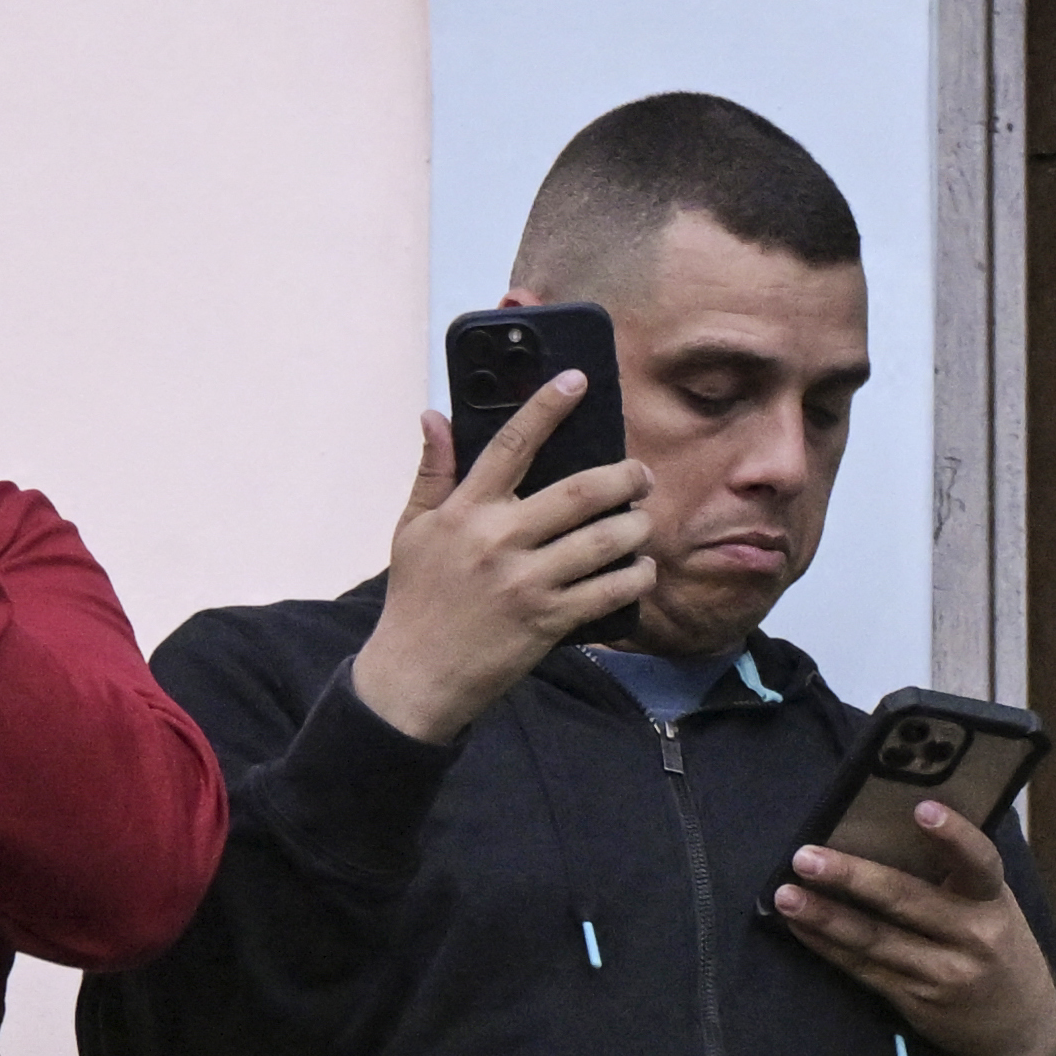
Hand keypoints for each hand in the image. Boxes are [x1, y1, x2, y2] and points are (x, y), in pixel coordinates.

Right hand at [338, 384, 655, 747]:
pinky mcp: (549, 621)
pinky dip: (636, 577)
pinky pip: (610, 592)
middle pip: (580, 492)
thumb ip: (433, 472)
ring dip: (637, 528)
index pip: (512, 443)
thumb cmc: (417, 598)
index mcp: (466, 511)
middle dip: (624, 476)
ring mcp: (528, 582)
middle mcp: (500, 540)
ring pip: (605, 541)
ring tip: (643, 523)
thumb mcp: (412, 530)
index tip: (578, 380)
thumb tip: (435, 415)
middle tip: (640, 474)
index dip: (547, 406)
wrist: (416, 675)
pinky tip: (642, 570)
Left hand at [774, 794, 1055, 1055]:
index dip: (954, 836)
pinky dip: (828, 946)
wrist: (1020, 1033)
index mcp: (993, 902)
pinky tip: (800, 927)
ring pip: (874, 940)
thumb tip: (886, 829)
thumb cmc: (1000, 951)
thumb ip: (955, 878)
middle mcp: (971, 938)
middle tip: (805, 857)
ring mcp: (942, 974)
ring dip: (824, 916)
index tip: (923, 809)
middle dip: (852, 878)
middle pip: (906, 901)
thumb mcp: (994, 909)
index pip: (979, 863)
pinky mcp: (915, 1001)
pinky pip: (864, 969)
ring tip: (784, 895)